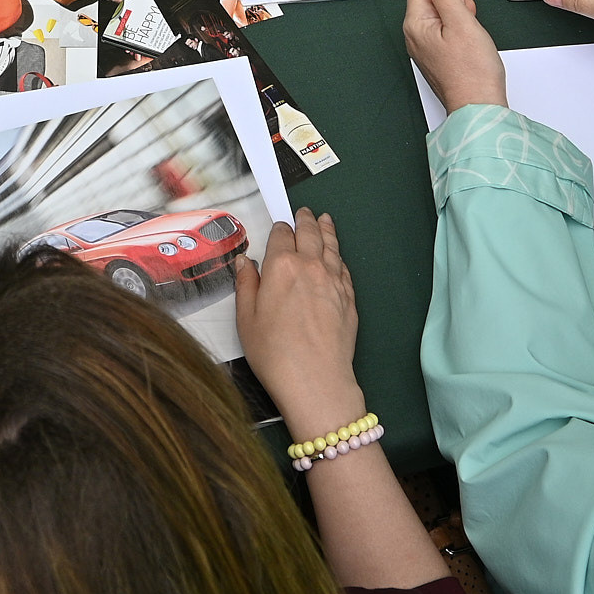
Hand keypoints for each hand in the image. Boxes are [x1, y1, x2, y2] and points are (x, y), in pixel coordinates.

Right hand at [234, 210, 365, 438]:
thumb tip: (245, 263)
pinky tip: (337, 257)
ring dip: (327, 230)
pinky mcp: (349, 298)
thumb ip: (246, 284)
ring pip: (331, 246)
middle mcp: (310, 266)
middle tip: (305, 212)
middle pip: (310, 232)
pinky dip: (339, 257)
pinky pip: (344, 268)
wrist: (315, 380)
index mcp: (281, 266)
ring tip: (325, 220)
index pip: (281, 234)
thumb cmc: (276, 354)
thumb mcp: (246, 318)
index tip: (278, 228)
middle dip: (305, 220)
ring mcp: (334, 281)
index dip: (279, 229)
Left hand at [403, 0, 504, 111]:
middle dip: (454, 0)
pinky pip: (447, 30)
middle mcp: (416, 35)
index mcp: (415, 24)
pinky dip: (461, 29)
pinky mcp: (438, 54)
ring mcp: (426, 46)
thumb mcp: (461, 22)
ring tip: (470, 32)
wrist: (479, 105)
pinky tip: (470, 41)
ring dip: (460, 15)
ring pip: (442, 13)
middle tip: (466, 17)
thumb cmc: (472, 72)